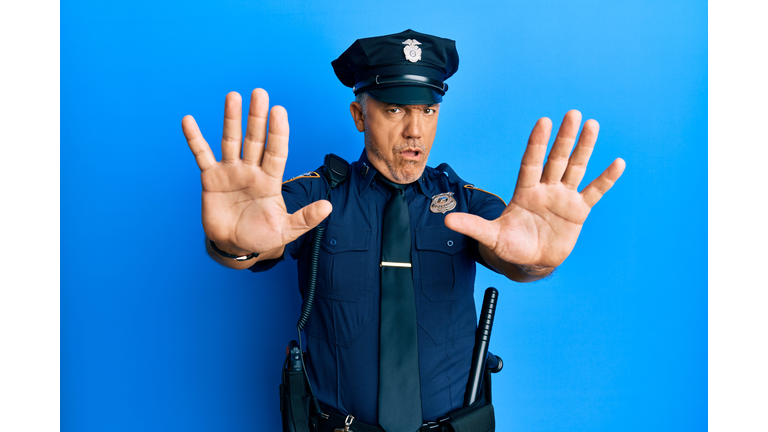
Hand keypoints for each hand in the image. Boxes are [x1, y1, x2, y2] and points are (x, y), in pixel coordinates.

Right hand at [182, 89, 331, 253]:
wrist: (234, 246)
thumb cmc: (261, 236)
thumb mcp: (286, 231)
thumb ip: (305, 218)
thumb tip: (328, 208)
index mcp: (270, 180)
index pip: (276, 151)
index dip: (278, 132)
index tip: (279, 111)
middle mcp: (251, 170)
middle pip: (255, 139)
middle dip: (257, 117)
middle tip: (259, 93)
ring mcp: (231, 172)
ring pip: (231, 141)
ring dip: (231, 119)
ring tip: (233, 96)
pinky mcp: (211, 178)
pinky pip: (202, 155)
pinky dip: (195, 139)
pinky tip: (188, 121)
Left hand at [444, 110, 624, 269]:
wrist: (531, 262)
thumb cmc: (510, 246)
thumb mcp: (492, 237)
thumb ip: (473, 226)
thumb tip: (447, 219)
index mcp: (525, 191)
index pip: (531, 163)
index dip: (537, 144)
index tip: (544, 122)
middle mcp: (545, 189)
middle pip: (556, 159)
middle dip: (564, 138)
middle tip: (573, 114)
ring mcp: (563, 198)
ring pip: (575, 168)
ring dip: (584, 148)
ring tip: (592, 125)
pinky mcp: (578, 211)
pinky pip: (594, 192)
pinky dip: (606, 179)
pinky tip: (618, 163)